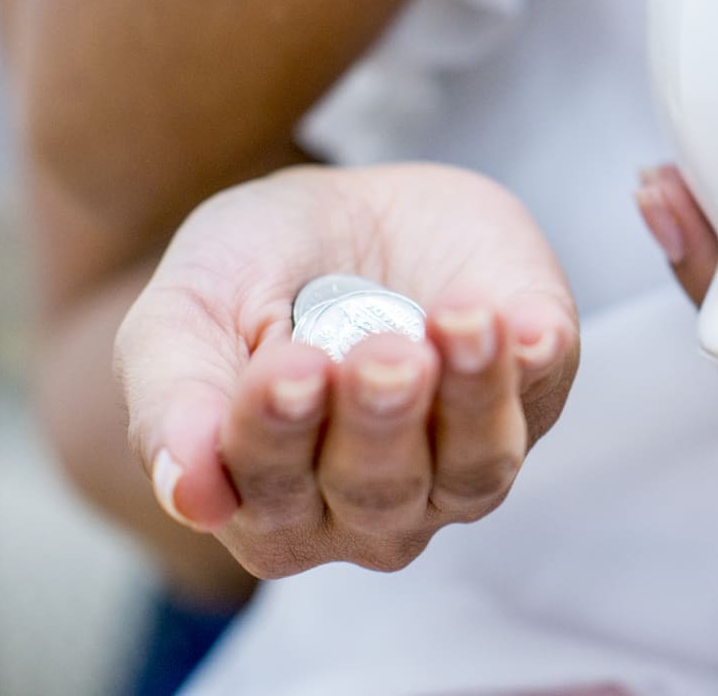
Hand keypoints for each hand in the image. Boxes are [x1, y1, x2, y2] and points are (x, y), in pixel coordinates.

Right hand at [117, 164, 578, 578]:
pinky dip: (537, 363)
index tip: (287, 370)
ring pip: (475, 468)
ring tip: (461, 322)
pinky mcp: (534, 392)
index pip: (271, 499)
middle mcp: (367, 508)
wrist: (343, 208)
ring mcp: (459, 460)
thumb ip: (172, 400)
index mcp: (266, 504)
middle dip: (380, 421)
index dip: (278, 437)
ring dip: (472, 398)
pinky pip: (544, 398)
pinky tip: (525, 324)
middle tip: (382, 354)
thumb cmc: (250, 272)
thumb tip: (189, 497)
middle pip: (379, 493)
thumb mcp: (185, 310)